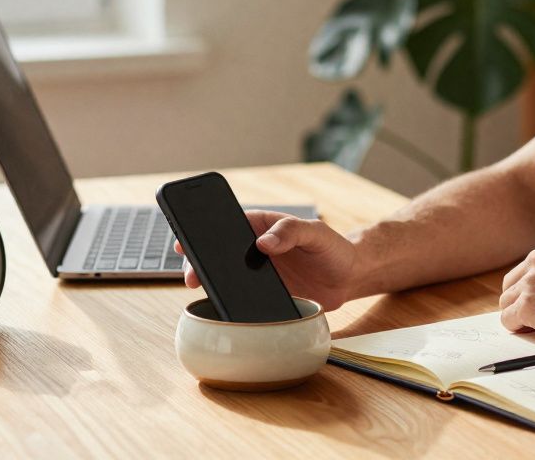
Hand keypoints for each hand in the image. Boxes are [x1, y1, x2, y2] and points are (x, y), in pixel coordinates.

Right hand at [174, 210, 358, 311]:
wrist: (350, 277)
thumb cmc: (333, 247)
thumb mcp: (316, 233)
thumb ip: (291, 232)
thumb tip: (264, 242)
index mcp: (262, 227)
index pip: (226, 226)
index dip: (202, 232)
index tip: (184, 241)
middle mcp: (254, 250)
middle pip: (218, 255)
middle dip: (199, 263)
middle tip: (192, 275)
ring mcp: (257, 274)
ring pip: (227, 278)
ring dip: (212, 284)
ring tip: (203, 291)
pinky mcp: (264, 296)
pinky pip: (243, 299)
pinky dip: (231, 303)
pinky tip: (225, 308)